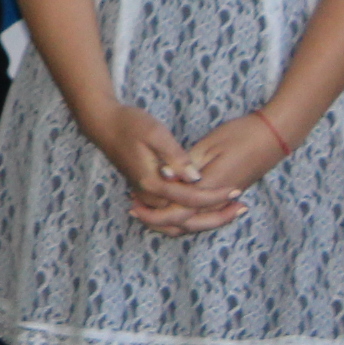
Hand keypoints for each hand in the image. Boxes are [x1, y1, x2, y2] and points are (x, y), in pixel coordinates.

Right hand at [86, 102, 236, 236]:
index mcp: (151, 182)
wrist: (102, 123)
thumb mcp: (155, 132)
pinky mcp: (147, 190)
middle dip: (216, 216)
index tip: (237, 189)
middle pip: (185, 219)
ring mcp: (146, 194)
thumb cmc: (129, 123)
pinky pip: (171, 214)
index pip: (190, 198)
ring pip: (178, 221)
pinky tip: (208, 204)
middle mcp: (148, 194)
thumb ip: (175, 157)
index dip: (215, 195)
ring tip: (230, 210)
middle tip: (241, 207)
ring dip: (204, 219)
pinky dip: (191, 215)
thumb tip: (194, 178)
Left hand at [148, 112, 291, 232]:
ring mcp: (226, 198)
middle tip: (134, 211)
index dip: (155, 212)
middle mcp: (219, 198)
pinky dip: (186, 213)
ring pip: (196, 221)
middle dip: (159, 221)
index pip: (179, 209)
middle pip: (186, 222)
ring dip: (171, 219)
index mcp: (211, 186)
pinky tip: (170, 203)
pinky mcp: (228, 194)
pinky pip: (204, 213)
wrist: (274, 135)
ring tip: (146, 210)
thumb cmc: (241, 135)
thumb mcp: (210, 145)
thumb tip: (165, 175)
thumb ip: (186, 163)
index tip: (133, 205)